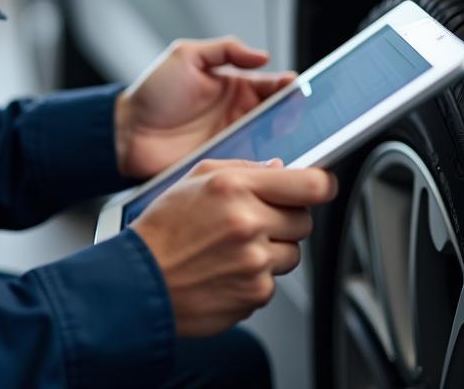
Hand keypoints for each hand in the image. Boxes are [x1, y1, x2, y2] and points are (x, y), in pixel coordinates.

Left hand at [115, 36, 296, 180]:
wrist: (125, 134)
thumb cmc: (152, 93)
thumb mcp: (186, 56)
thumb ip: (224, 49)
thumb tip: (262, 54)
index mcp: (233, 87)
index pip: (271, 85)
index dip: (288, 86)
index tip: (299, 88)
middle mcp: (238, 115)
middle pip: (277, 115)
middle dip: (294, 116)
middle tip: (304, 117)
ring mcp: (232, 142)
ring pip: (270, 142)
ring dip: (283, 142)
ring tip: (296, 142)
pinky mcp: (223, 165)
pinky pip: (250, 166)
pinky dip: (263, 166)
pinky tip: (273, 164)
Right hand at [132, 159, 337, 336]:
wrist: (140, 283)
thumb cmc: (163, 229)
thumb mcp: (195, 178)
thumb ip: (243, 168)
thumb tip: (279, 169)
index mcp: (237, 188)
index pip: (310, 184)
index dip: (323, 184)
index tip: (322, 186)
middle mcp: (250, 224)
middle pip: (304, 221)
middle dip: (287, 219)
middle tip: (256, 221)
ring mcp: (254, 263)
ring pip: (292, 254)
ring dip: (273, 250)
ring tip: (234, 248)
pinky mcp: (254, 296)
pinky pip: (273, 282)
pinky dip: (256, 277)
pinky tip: (226, 269)